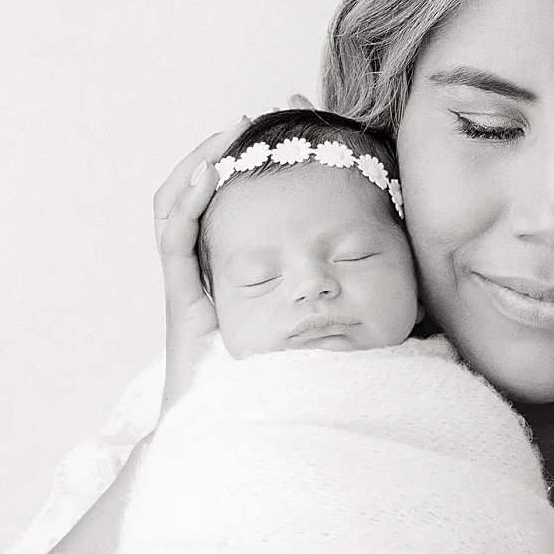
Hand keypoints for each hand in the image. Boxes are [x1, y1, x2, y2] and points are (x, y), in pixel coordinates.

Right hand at [152, 95, 317, 414]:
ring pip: (177, 207)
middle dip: (219, 153)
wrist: (238, 434)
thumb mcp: (318, 326)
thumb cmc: (283, 386)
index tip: (275, 133)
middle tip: (249, 120)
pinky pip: (174, 238)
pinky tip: (209, 175)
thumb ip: (338, 294)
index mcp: (230, 273)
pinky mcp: (181, 297)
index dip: (244, 167)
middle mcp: (205, 272)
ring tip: (227, 136)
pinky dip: (187, 201)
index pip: (229, 204)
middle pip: (199, 196)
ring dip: (200, 165)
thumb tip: (379, 257)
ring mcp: (189, 283)